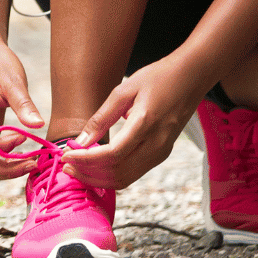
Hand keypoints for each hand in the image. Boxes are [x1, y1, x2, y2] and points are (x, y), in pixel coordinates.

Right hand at [0, 43, 45, 180]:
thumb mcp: (14, 79)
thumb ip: (24, 103)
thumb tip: (38, 125)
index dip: (0, 146)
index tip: (23, 138)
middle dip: (5, 169)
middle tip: (33, 162)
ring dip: (3, 172)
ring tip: (29, 162)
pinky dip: (1, 167)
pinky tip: (20, 157)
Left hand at [62, 56, 212, 188]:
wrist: (191, 78)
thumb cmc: (157, 78)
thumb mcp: (124, 90)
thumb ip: (102, 117)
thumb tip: (81, 141)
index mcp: (146, 124)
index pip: (112, 154)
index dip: (86, 159)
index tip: (65, 155)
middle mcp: (156, 144)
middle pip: (117, 173)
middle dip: (88, 173)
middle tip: (66, 165)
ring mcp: (161, 152)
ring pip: (125, 179)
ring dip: (98, 178)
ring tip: (76, 168)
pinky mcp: (162, 154)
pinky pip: (133, 173)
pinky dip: (111, 175)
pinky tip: (95, 166)